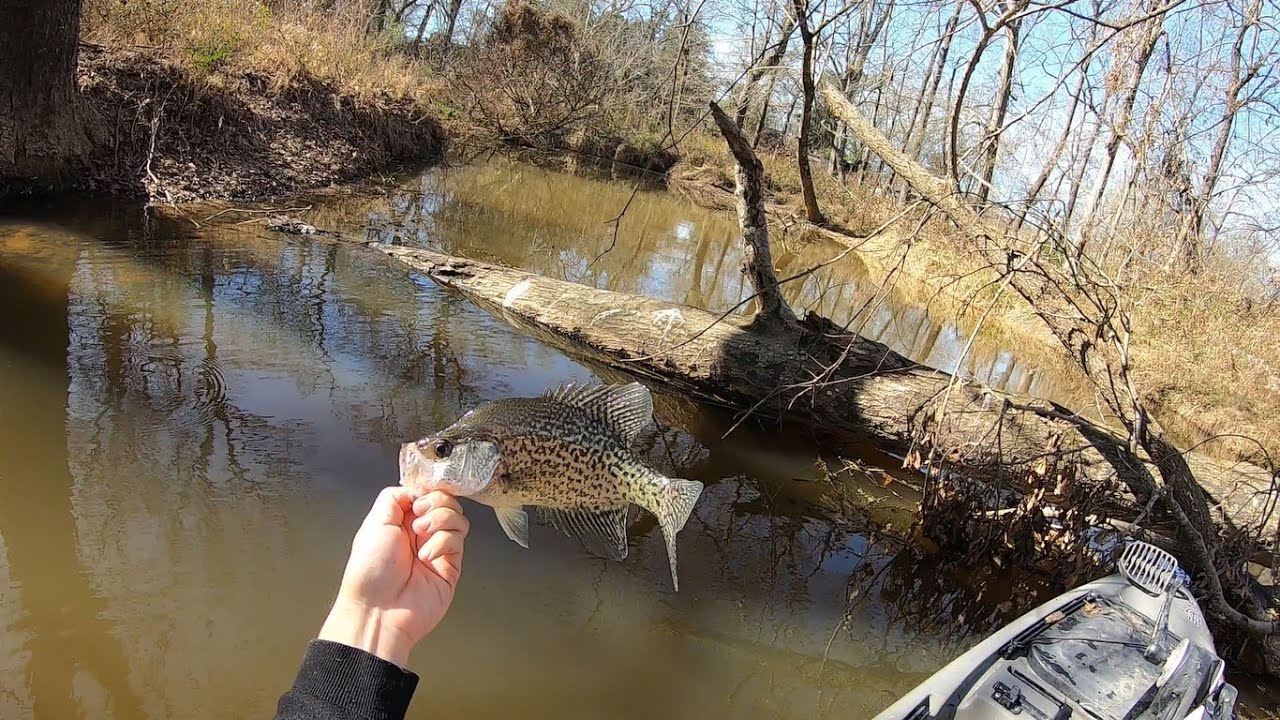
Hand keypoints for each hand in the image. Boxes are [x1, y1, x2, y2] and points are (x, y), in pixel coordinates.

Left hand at [319, 487, 468, 666]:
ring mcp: (437, 550)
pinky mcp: (450, 567)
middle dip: (436, 502)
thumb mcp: (374, 523)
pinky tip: (426, 556)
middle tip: (420, 515)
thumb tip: (415, 488)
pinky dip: (443, 543)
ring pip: (458, 519)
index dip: (428, 490)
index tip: (419, 497)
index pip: (427, 494)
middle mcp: (420, 534)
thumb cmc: (369, 573)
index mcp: (401, 522)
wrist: (377, 610)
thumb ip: (394, 497)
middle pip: (447, 502)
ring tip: (422, 534)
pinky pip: (458, 542)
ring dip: (441, 520)